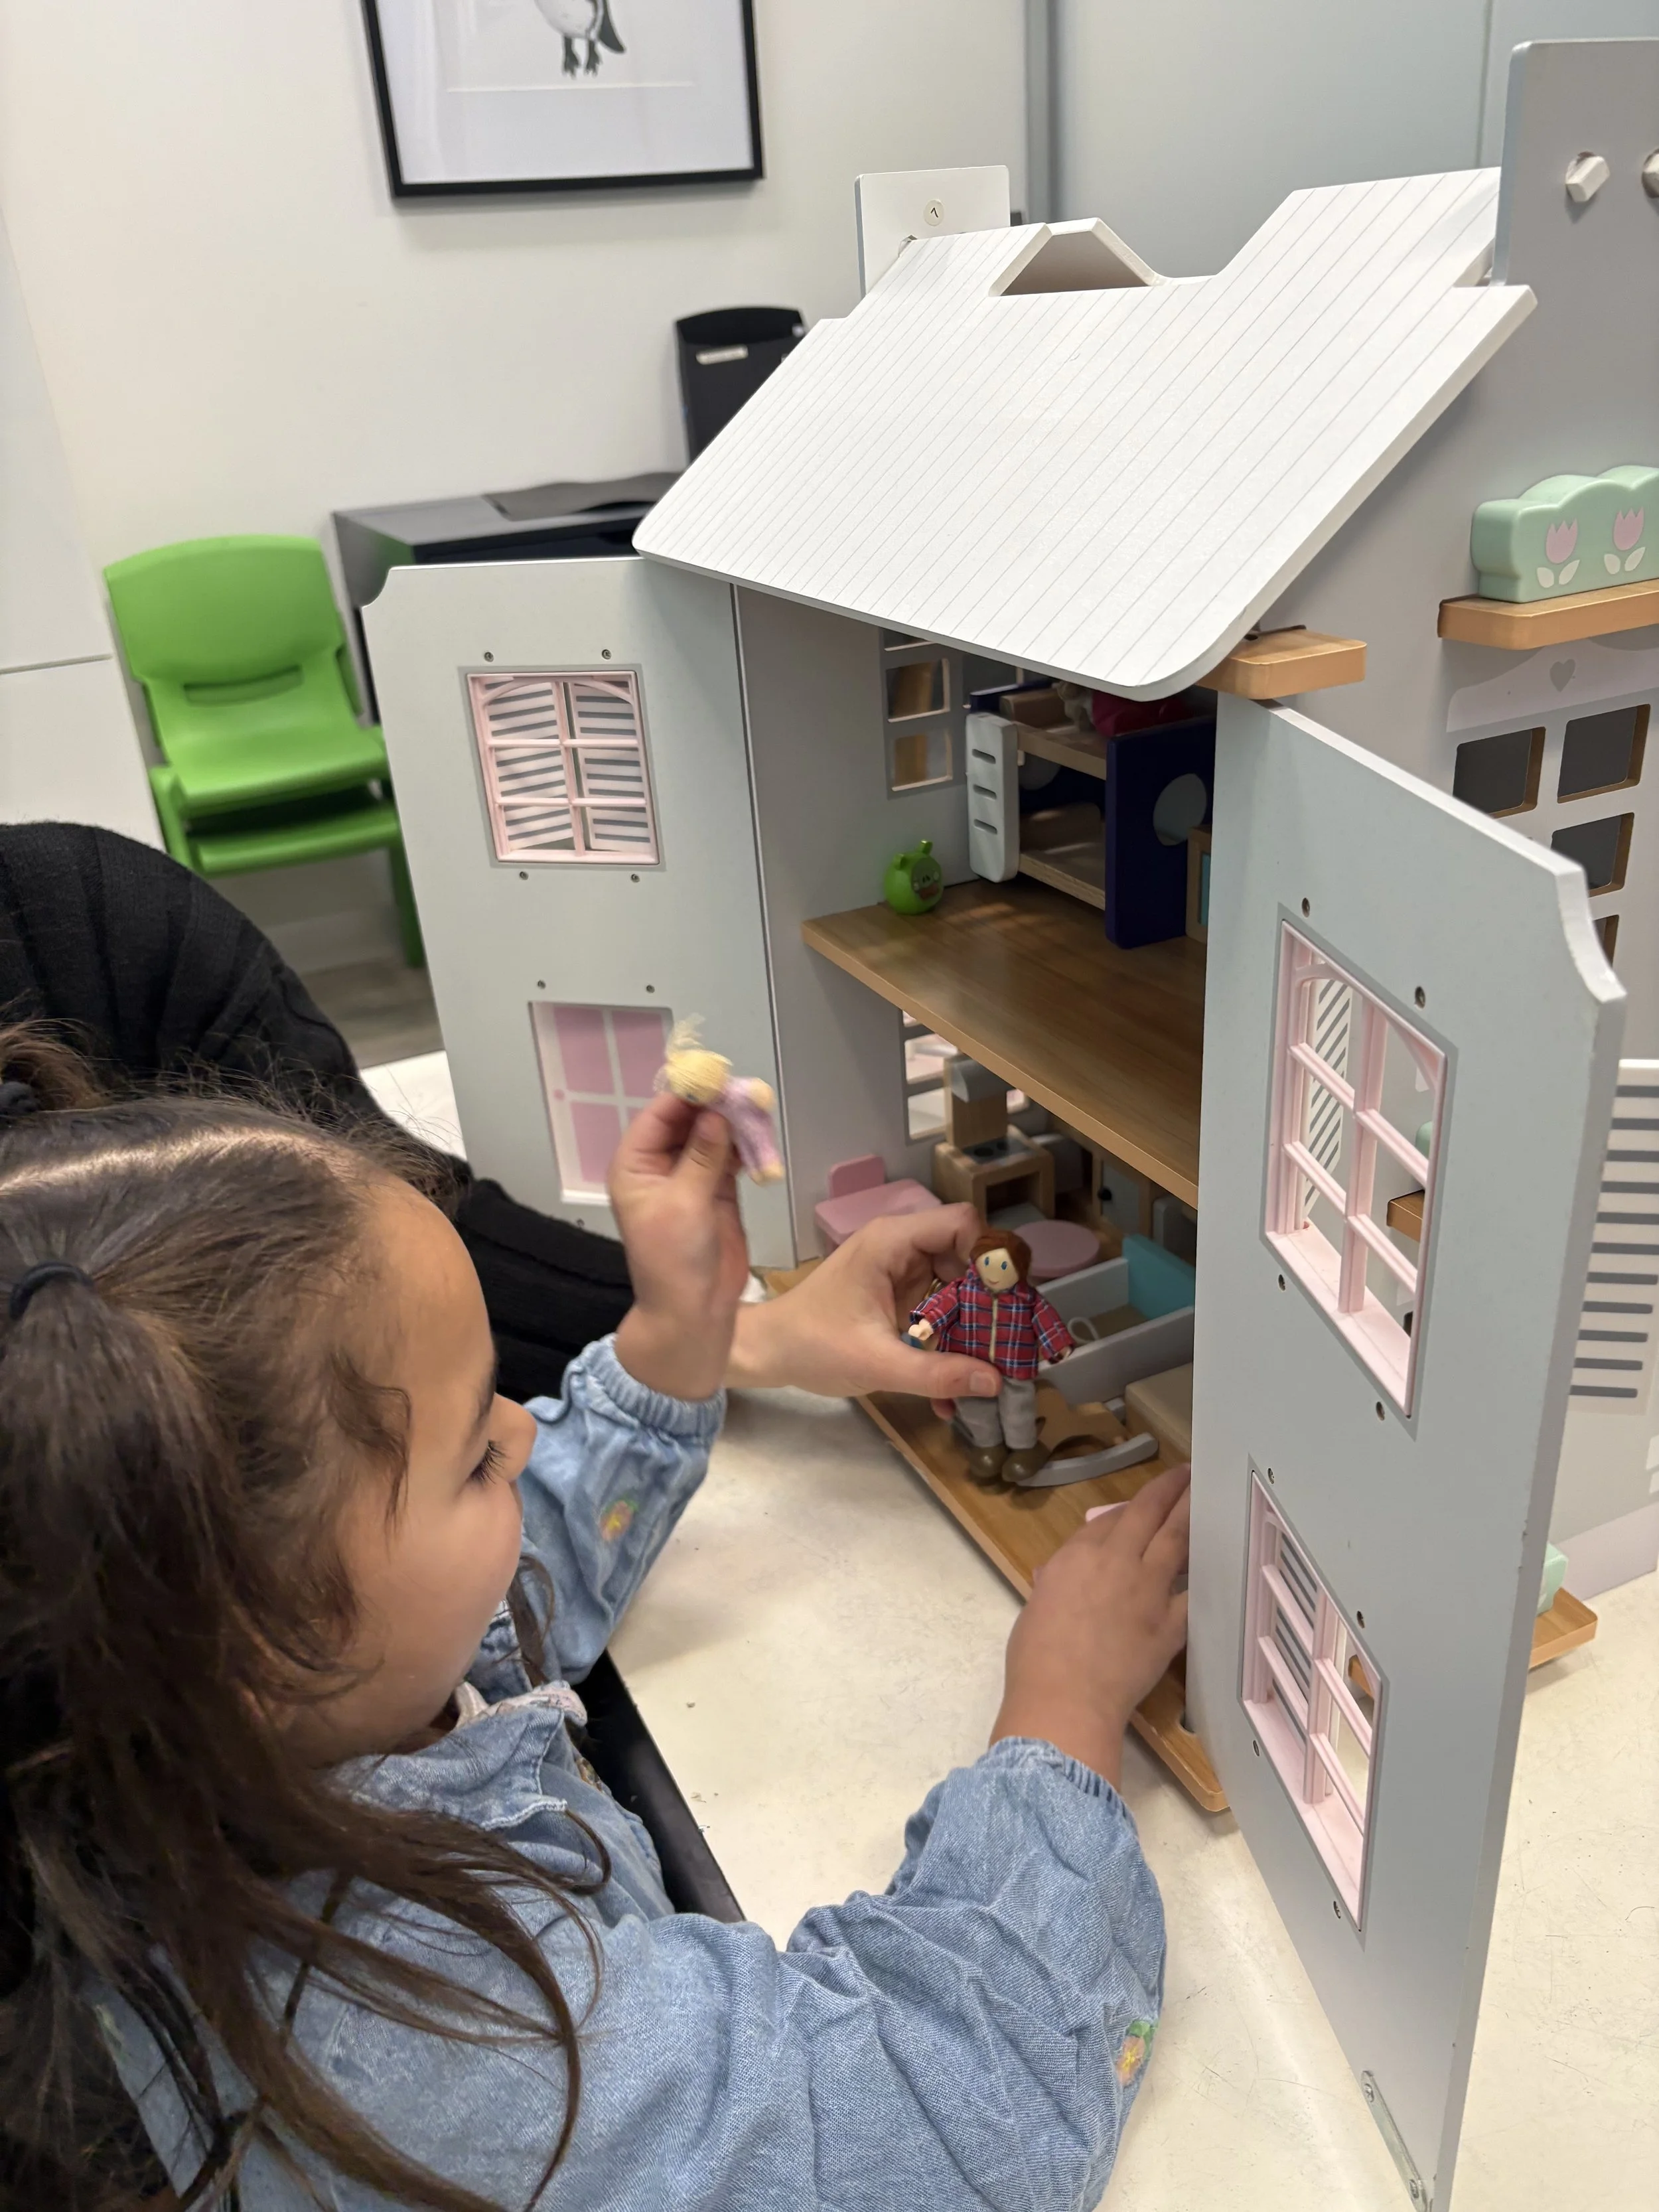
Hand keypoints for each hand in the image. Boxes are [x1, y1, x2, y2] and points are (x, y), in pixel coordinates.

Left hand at [609, 1094, 748, 1400]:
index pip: (660, 1114)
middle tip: (749, 1093)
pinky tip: (761, 1140)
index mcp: (635, 1165)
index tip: (719, 1077)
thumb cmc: (674, 1261)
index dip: (688, 1093)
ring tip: (761, 1111)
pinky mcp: (716, 1191)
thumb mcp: (685, 1203)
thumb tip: (717, 1111)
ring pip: (713, 1135)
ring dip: (736, 1124)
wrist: (693, 1312)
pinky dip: (746, 1147)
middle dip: (717, 1105)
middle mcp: (659, 1165)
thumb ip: (703, 1155)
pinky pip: (730, 1156)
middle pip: (689, 1119)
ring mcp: (689, 1177)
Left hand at [724, 1204, 1000, 1401]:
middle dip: (990, 1295)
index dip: (988, 1256)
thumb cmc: (812, 1346)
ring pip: (959, 1281)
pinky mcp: (899, 1293)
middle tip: (1007, 1337)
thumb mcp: (876, 1363)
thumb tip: (994, 1380)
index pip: (961, 1223)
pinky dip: (954, 1333)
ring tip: (992, 1357)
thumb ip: (935, 1373)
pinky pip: (941, 1304)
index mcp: (891, 1242)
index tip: (1004, 1302)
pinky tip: (960, 1372)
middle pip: (966, 1254)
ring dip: (975, 1318)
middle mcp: (900, 1247)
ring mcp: (900, 1270)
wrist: (770, 1352)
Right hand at [990, 1463, 1190, 1786]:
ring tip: (1203, 1495)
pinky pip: (1194, 1592)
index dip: (1125, 1511)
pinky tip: (1217, 1563)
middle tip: (1186, 1472)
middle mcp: (1116, 1561)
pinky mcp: (1171, 1623)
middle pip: (1147, 1514)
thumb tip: (1072, 1577)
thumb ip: (1060, 1582)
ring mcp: (1149, 1590)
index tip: (1137, 1507)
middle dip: (1168, 1489)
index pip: (1106, 1521)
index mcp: (1077, 1556)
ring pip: (1176, 1540)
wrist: (1066, 1700)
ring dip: (1191, 1513)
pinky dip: (1205, 1575)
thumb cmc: (1036, 1659)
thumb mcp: (1038, 1605)